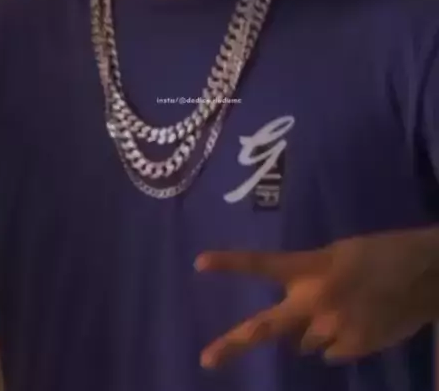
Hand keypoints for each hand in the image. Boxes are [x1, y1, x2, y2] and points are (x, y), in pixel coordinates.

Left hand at [195, 227, 438, 368]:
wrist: (425, 275)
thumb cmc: (381, 253)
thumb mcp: (339, 253)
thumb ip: (312, 276)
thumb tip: (296, 308)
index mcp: (312, 266)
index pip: (264, 264)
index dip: (231, 264)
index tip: (199, 263)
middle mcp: (316, 300)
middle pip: (266, 327)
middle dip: (233, 344)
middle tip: (205, 360)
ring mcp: (333, 329)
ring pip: (305, 343)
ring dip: (312, 330)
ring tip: (343, 308)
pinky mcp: (354, 349)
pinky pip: (332, 352)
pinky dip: (339, 342)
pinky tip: (360, 322)